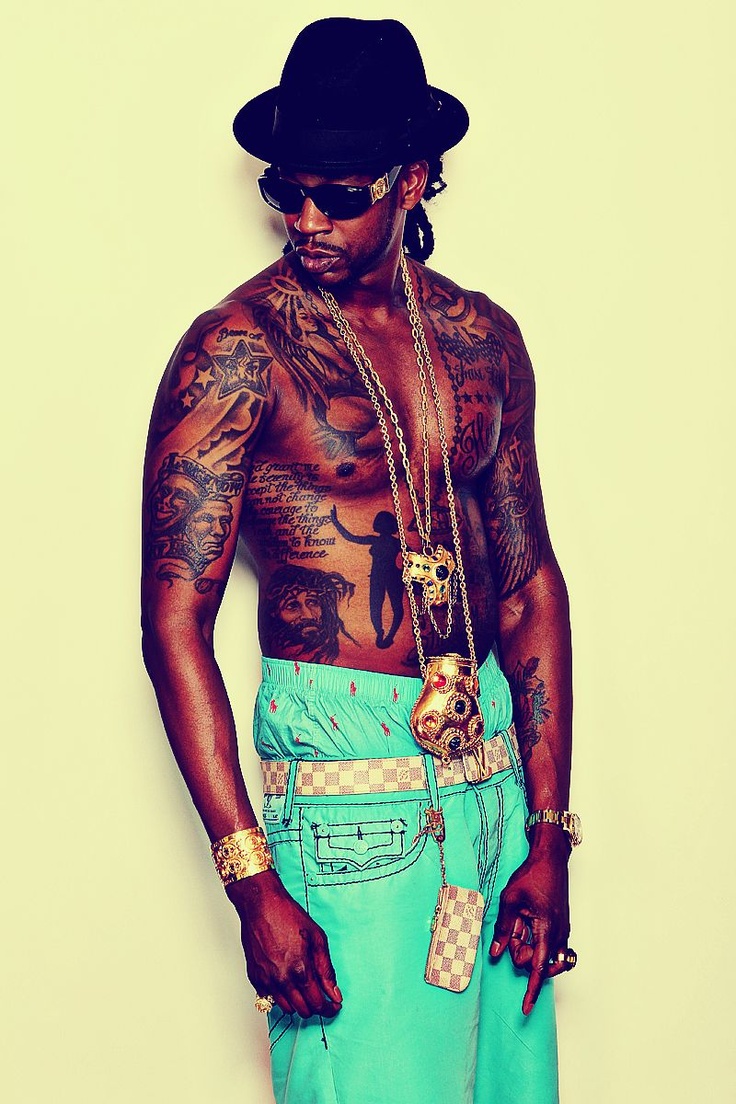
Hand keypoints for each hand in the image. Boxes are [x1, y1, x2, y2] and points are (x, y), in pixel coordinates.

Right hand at [228, 870, 341, 1018]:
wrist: (261, 905)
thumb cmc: (288, 916)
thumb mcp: (317, 938)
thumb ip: (326, 969)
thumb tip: (335, 993)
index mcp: (300, 969)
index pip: (318, 1004)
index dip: (329, 1008)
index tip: (334, 1005)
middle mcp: (282, 979)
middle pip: (303, 1010)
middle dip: (316, 1007)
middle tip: (322, 997)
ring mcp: (266, 980)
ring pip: (287, 1009)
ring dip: (298, 1003)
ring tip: (304, 989)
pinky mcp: (255, 978)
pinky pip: (270, 1000)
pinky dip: (281, 997)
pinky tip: (287, 983)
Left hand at [490, 839, 570, 1015]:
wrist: (551, 859)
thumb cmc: (532, 875)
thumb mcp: (510, 900)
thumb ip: (503, 928)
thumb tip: (495, 953)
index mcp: (547, 929)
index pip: (538, 968)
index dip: (531, 990)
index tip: (525, 1008)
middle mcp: (558, 935)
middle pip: (538, 964)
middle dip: (521, 956)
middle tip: (511, 934)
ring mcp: (561, 932)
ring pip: (543, 956)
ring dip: (527, 949)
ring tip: (518, 929)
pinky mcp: (560, 927)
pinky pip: (547, 946)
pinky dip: (534, 942)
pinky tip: (524, 927)